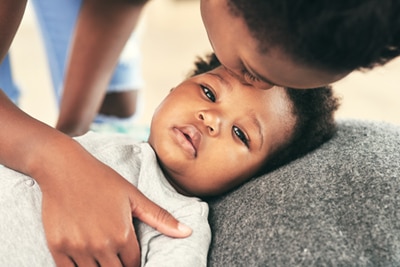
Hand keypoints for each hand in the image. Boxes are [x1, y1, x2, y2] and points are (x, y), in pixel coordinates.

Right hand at [36, 139, 191, 266]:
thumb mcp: (133, 196)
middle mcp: (101, 246)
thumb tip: (187, 232)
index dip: (133, 262)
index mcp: (122, 235)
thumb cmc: (101, 179)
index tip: (129, 256)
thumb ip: (159, 217)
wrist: (64, 168)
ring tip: (102, 256)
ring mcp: (77, 248)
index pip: (133, 265)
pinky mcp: (57, 246)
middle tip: (116, 257)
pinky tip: (84, 259)